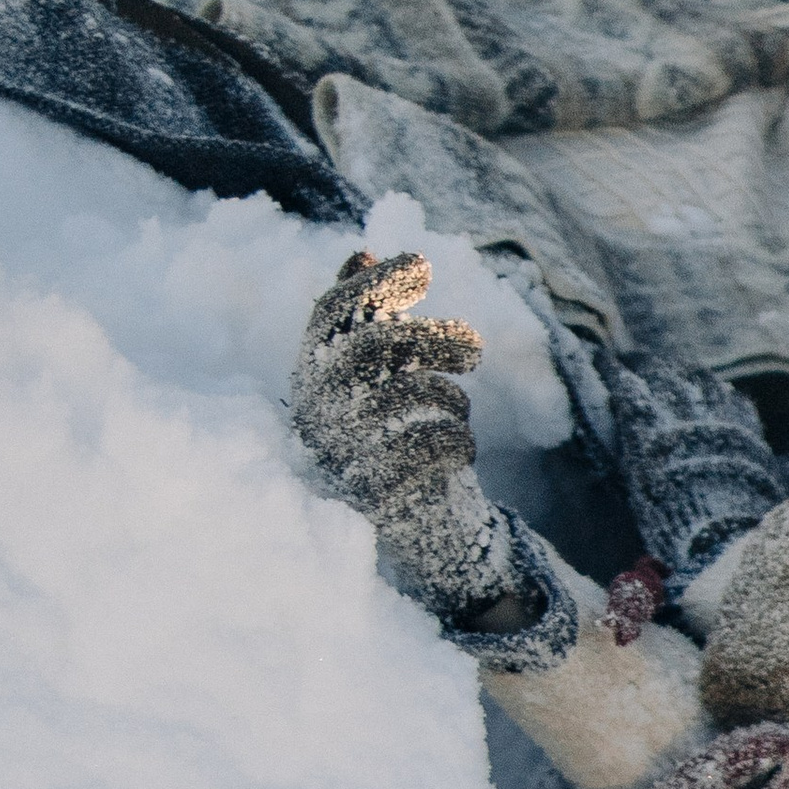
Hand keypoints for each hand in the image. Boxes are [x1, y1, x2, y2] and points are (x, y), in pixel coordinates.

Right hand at [288, 250, 485, 555]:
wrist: (415, 535)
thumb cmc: (393, 440)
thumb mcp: (381, 377)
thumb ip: (371, 321)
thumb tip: (363, 253)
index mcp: (311, 381)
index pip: (329, 316)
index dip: (374, 284)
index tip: (423, 264)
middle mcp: (314, 415)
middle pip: (366, 350)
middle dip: (428, 337)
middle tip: (477, 347)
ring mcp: (338, 457)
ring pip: (401, 397)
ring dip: (447, 398)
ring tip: (459, 409)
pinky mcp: (373, 498)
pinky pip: (426, 447)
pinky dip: (457, 440)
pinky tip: (462, 447)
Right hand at [593, 345, 784, 585]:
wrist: (723, 538)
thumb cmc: (669, 521)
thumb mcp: (636, 485)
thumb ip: (630, 447)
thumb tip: (623, 424)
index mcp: (646, 423)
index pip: (622, 380)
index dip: (609, 367)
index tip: (599, 357)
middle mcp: (680, 409)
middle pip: (659, 371)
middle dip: (644, 365)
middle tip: (635, 364)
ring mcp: (716, 413)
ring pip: (697, 376)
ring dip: (682, 374)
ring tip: (676, 375)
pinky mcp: (746, 426)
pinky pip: (731, 396)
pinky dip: (719, 393)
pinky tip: (716, 395)